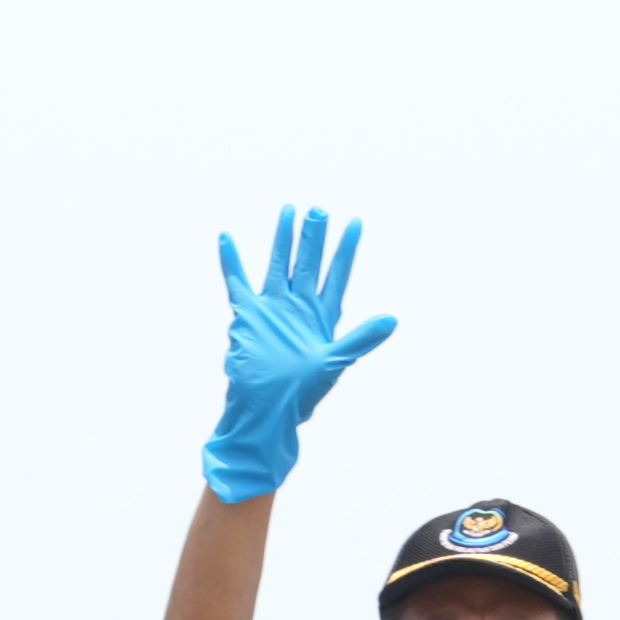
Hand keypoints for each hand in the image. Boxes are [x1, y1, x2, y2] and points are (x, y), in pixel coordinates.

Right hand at [201, 209, 394, 504]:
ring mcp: (273, 309)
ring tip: (288, 211)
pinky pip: (237, 282)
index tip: (355, 222)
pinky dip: (232, 261)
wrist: (265, 410)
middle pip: (309, 262)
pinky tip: (227, 238)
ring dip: (283, 239)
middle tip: (319, 209)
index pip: (338, 273)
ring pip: (279, 264)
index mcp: (323, 316)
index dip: (346, 249)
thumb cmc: (301, 393)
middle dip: (314, 236)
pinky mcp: (247, 315)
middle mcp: (299, 307)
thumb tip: (392, 320)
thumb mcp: (335, 363)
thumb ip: (361, 339)